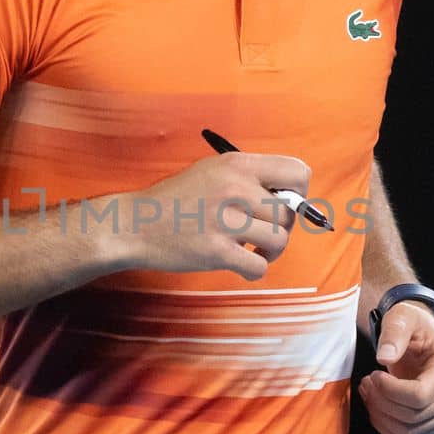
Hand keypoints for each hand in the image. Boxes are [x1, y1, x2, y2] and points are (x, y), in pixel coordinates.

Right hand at [128, 152, 310, 280]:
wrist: (134, 224)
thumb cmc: (175, 200)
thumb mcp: (211, 171)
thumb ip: (249, 178)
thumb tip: (291, 198)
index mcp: (236, 164)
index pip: (297, 172)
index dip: (299, 192)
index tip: (285, 204)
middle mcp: (234, 188)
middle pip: (289, 212)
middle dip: (283, 227)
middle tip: (262, 232)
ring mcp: (225, 220)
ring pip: (279, 240)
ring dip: (270, 250)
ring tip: (252, 249)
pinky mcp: (216, 250)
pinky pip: (259, 266)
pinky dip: (254, 269)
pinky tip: (240, 264)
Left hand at [357, 301, 433, 433]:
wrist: (420, 338)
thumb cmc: (413, 325)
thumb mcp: (402, 316)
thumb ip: (394, 332)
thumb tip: (384, 357)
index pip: (420, 395)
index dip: (389, 390)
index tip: (373, 374)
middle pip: (413, 415)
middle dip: (381, 401)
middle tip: (366, 381)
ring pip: (407, 430)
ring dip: (379, 414)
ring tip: (368, 389)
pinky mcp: (433, 422)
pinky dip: (383, 424)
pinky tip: (375, 403)